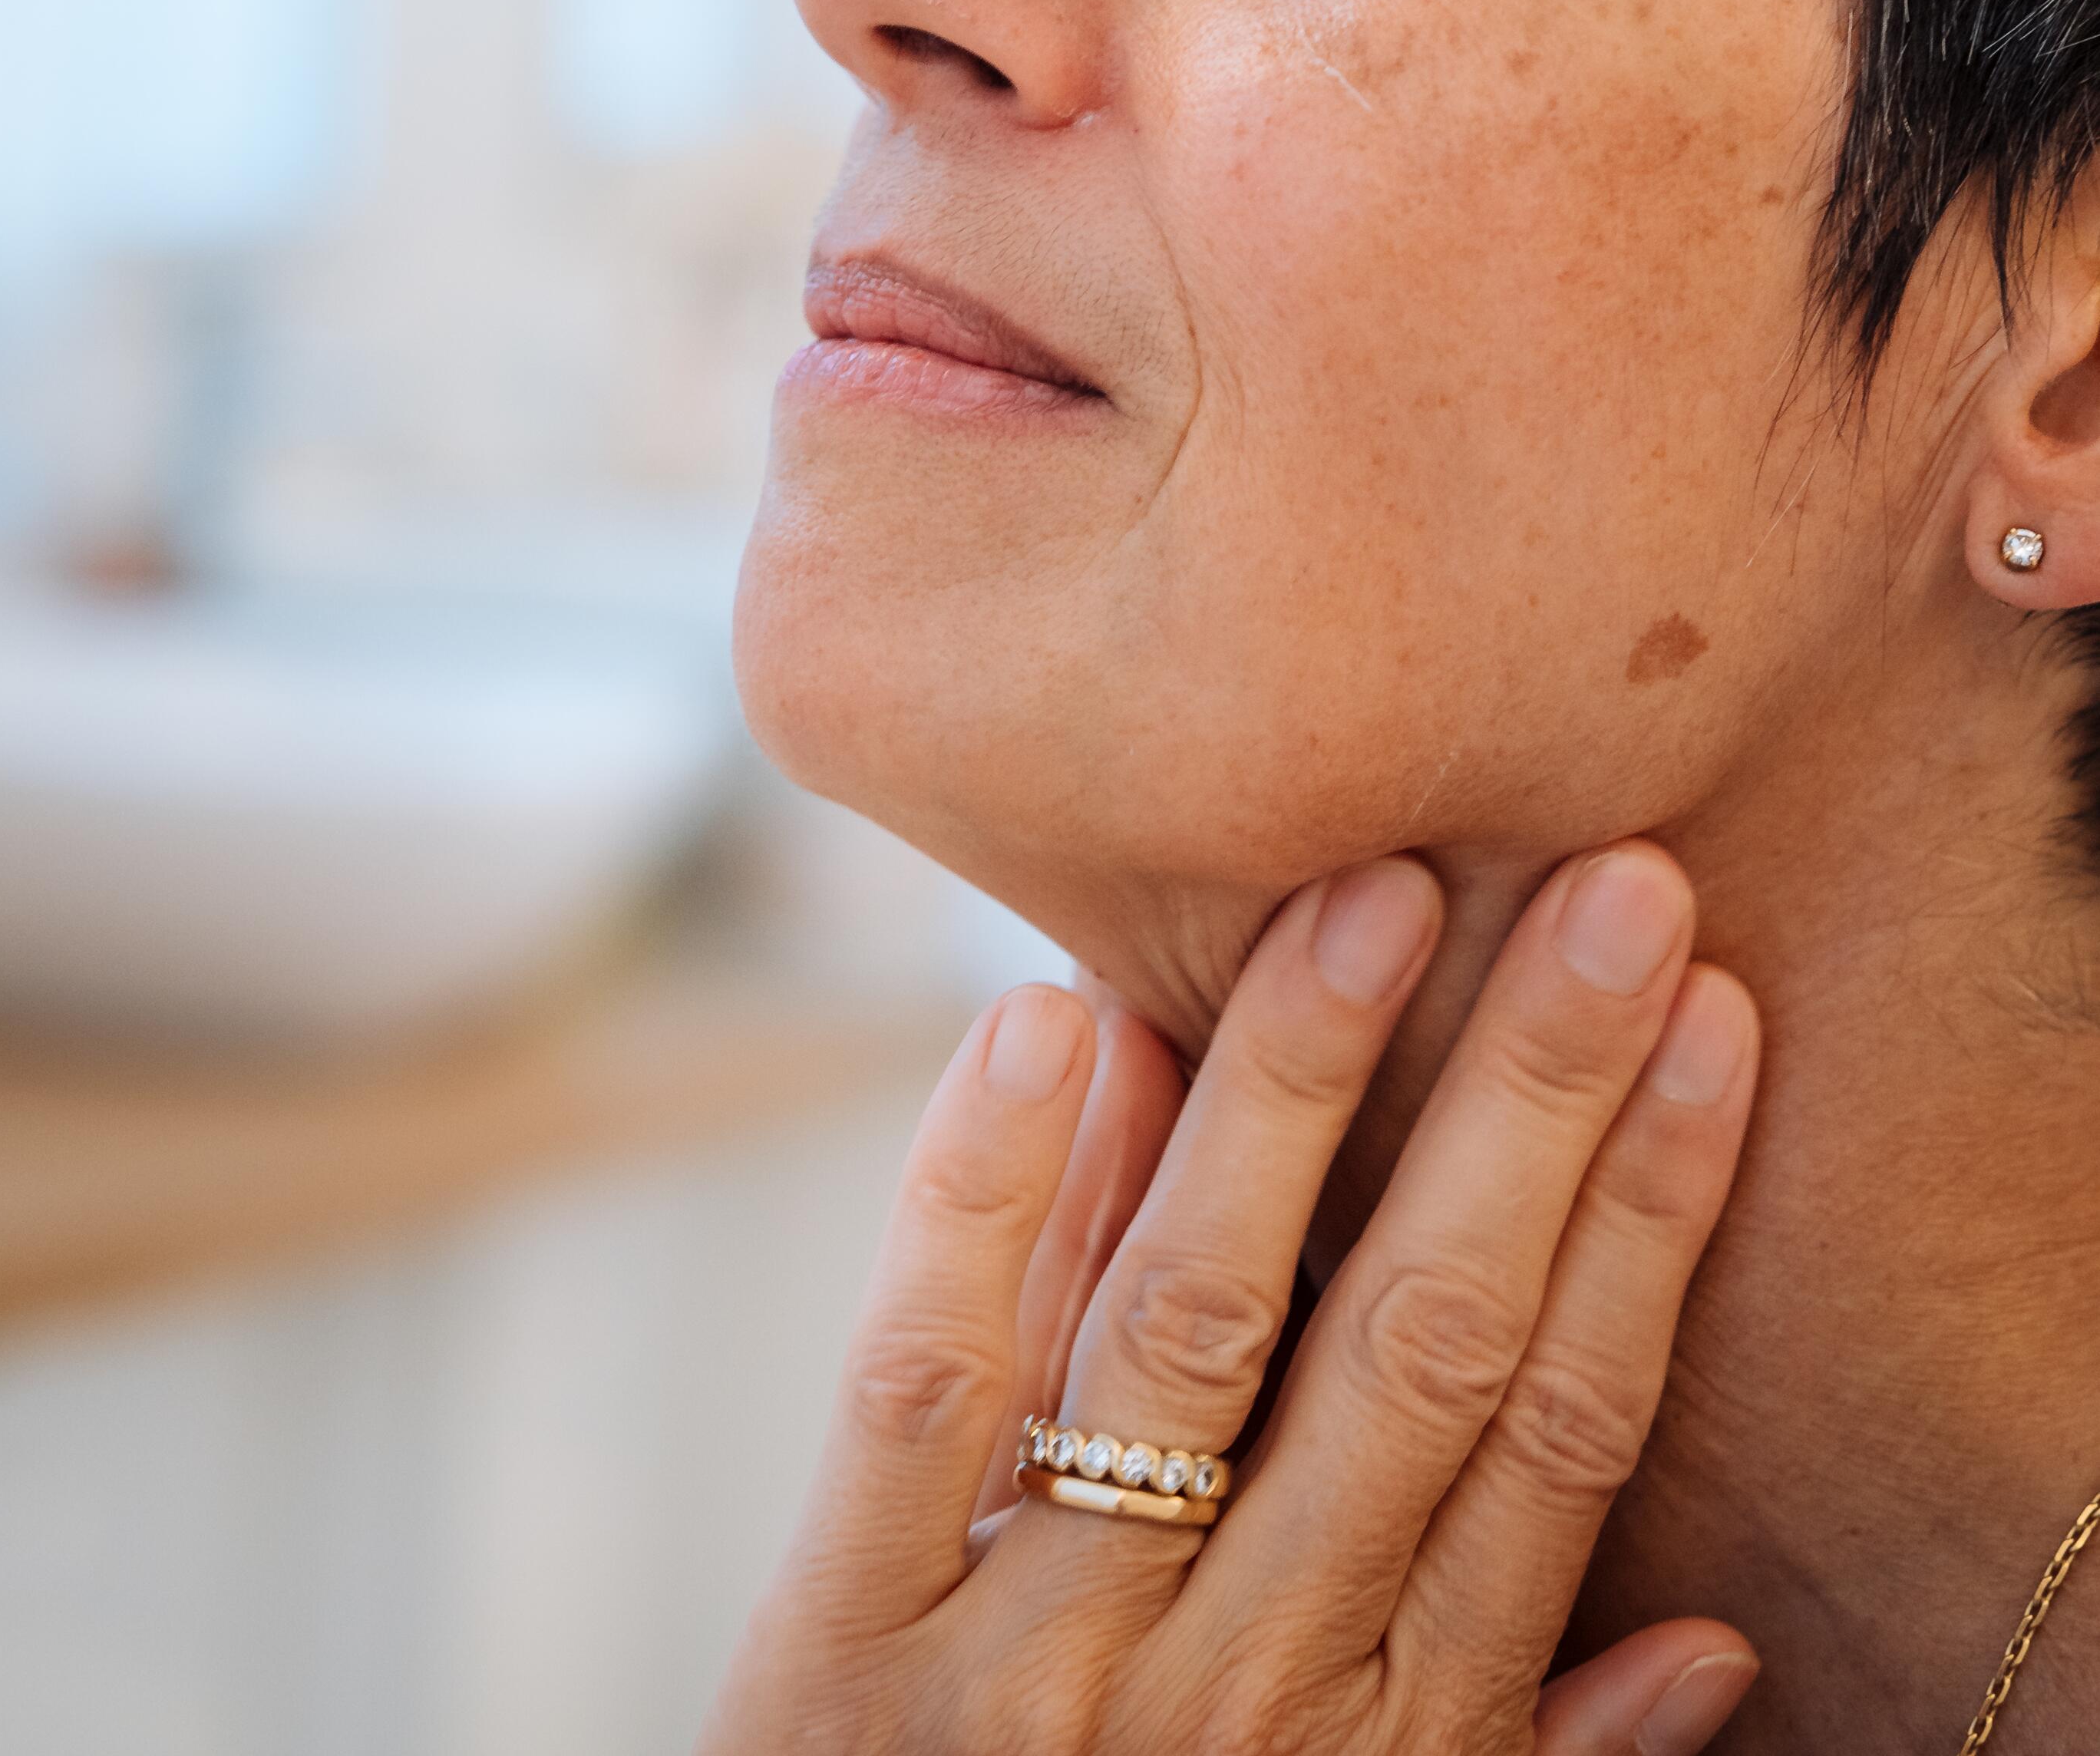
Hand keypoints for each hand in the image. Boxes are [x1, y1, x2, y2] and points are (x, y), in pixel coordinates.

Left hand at [699, 844, 1758, 1755]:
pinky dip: (987, 1191)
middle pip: (1417, 1340)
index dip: (1647, 1220)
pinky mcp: (846, 1636)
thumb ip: (1521, 1750)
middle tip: (1610, 891)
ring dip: (1291, 1093)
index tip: (1715, 1022)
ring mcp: (1041, 1654)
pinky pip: (926, 1383)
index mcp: (1388, 1728)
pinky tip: (1049, 1024)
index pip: (1555, 1428)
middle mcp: (1242, 1683)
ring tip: (1368, 899)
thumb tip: (1713, 1644)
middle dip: (1527, 1101)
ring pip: (1194, 1324)